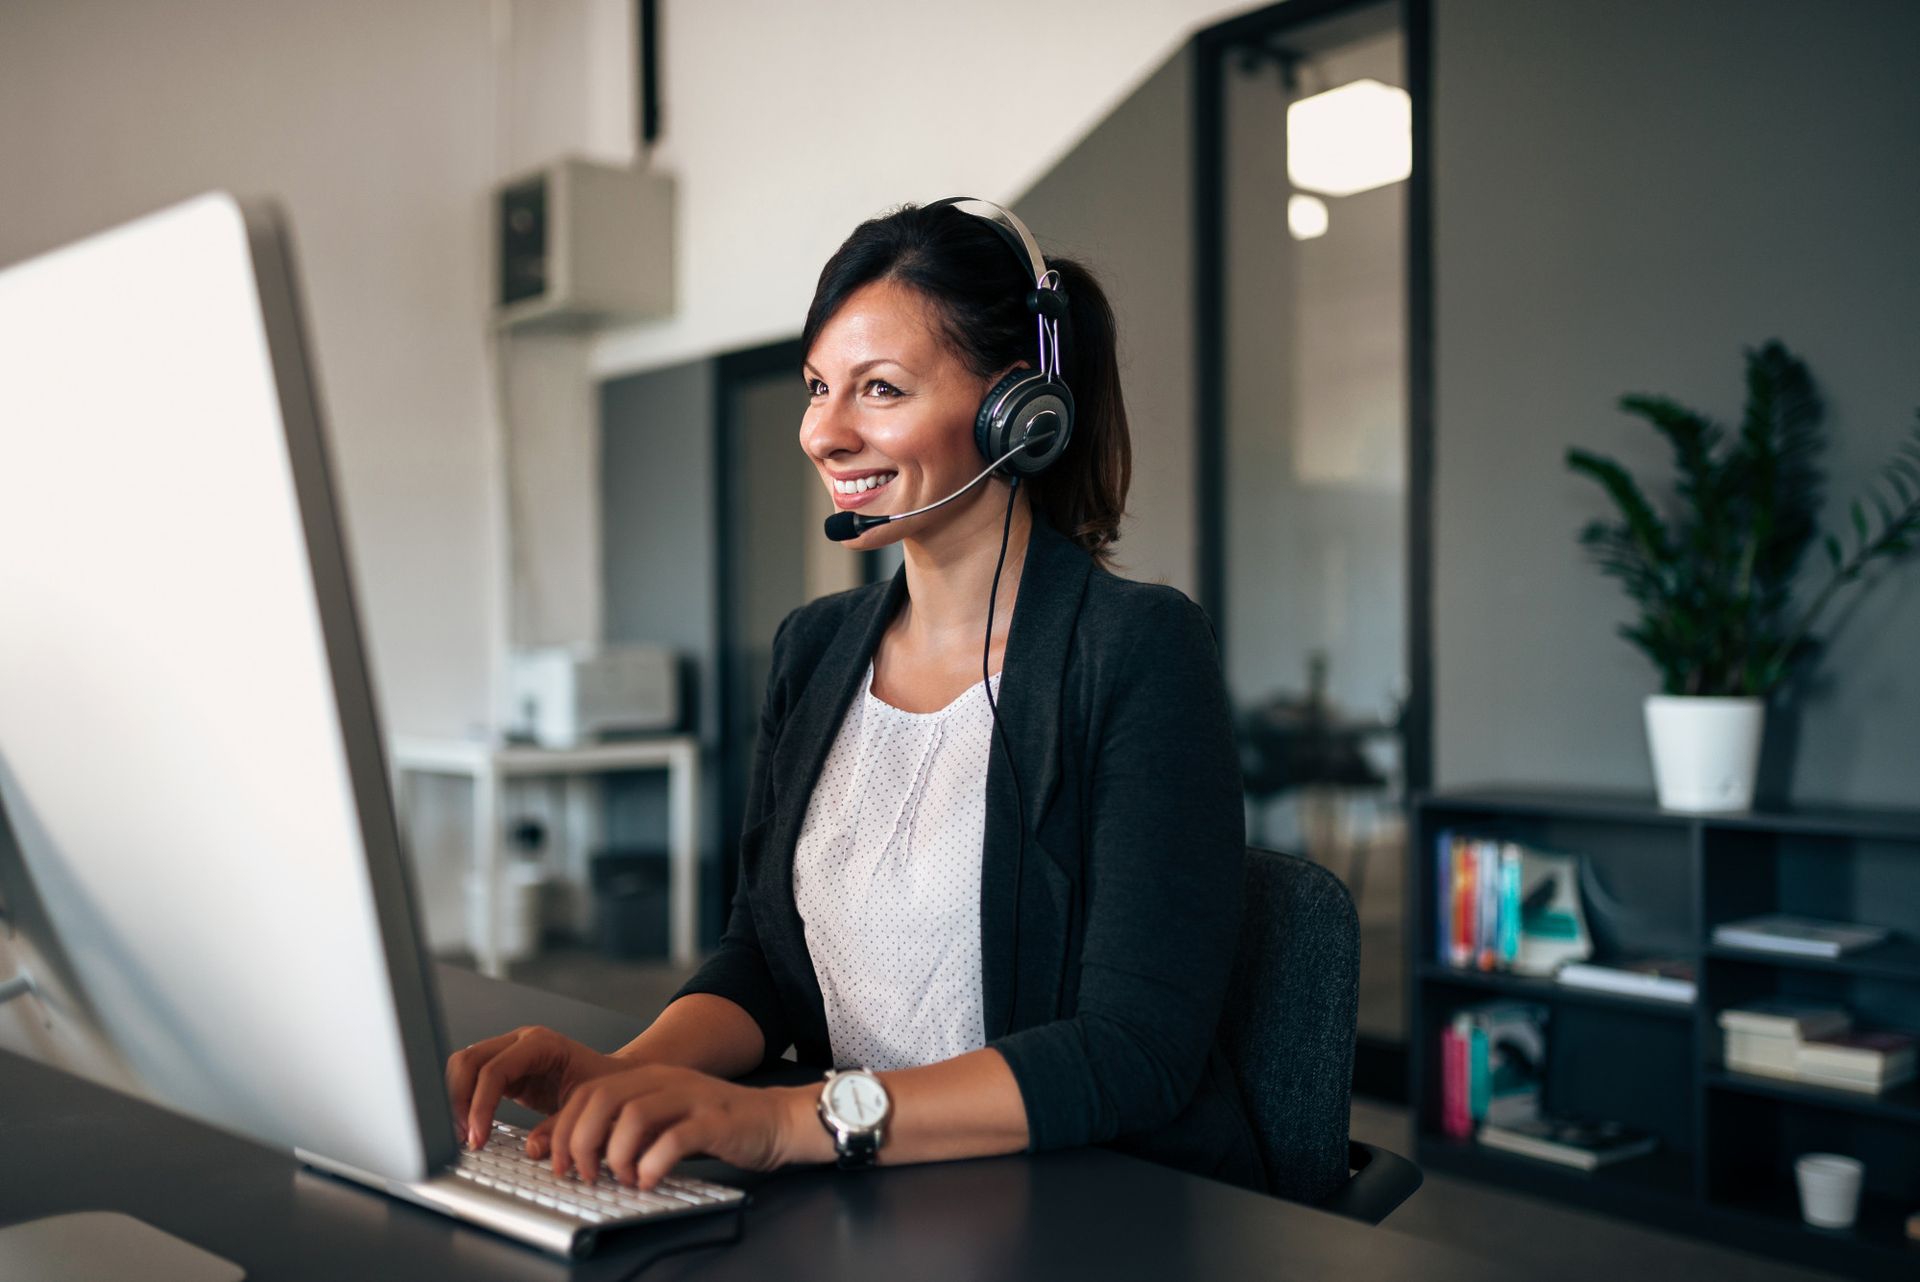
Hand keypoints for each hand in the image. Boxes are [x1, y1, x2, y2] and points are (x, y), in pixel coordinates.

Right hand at [445, 1025, 627, 1148]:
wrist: (614, 1078)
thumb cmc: (605, 1085)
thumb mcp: (587, 1106)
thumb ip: (561, 1126)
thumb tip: (532, 1148)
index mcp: (541, 1043)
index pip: (494, 1070)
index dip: (480, 1105)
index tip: (477, 1138)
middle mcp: (520, 1042)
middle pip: (468, 1061)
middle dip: (459, 1101)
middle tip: (464, 1137)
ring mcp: (509, 1053)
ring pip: (463, 1066)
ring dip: (456, 1100)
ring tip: (463, 1134)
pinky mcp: (504, 1070)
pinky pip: (471, 1079)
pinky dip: (464, 1102)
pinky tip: (469, 1127)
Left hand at [527, 1064, 812, 1188]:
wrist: (777, 1120)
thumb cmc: (719, 1125)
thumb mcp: (665, 1119)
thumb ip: (628, 1128)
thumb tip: (579, 1154)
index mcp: (648, 1078)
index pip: (588, 1092)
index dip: (564, 1129)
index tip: (558, 1162)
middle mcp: (666, 1081)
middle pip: (602, 1099)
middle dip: (581, 1141)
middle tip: (584, 1174)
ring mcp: (690, 1098)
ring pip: (633, 1116)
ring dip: (616, 1155)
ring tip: (622, 1178)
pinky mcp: (714, 1121)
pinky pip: (673, 1140)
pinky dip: (653, 1164)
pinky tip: (651, 1179)